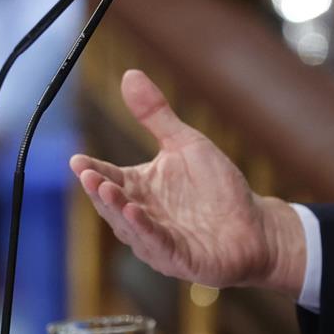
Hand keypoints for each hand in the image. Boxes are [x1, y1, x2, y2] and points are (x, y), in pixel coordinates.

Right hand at [70, 69, 305, 291]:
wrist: (256, 226)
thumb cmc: (218, 189)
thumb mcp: (185, 144)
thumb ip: (156, 115)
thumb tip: (129, 74)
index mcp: (140, 189)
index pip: (109, 177)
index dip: (92, 171)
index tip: (77, 159)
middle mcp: (142, 216)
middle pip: (113, 203)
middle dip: (98, 189)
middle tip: (85, 173)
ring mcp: (159, 241)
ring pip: (130, 226)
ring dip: (116, 209)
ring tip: (105, 189)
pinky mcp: (181, 259)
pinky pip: (159, 244)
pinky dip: (145, 230)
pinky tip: (135, 213)